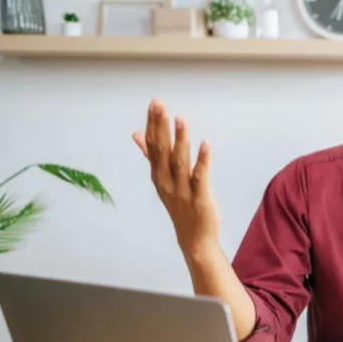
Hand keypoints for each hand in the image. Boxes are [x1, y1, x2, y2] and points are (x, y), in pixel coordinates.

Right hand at [131, 99, 219, 258]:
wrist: (193, 238)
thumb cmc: (180, 206)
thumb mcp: (162, 180)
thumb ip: (151, 156)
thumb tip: (136, 134)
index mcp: (158, 175)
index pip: (153, 146)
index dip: (153, 124)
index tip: (154, 103)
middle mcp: (166, 182)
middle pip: (162, 151)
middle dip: (161, 126)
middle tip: (159, 104)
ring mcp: (182, 191)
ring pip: (179, 162)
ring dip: (179, 140)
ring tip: (180, 119)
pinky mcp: (199, 199)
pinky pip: (200, 178)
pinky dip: (202, 161)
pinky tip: (205, 144)